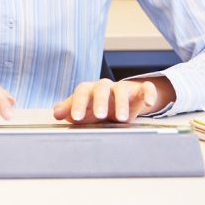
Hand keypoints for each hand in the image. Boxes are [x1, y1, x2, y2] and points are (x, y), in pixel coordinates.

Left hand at [52, 77, 174, 122]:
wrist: (120, 101)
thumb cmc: (96, 106)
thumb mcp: (83, 109)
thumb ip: (69, 110)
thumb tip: (56, 113)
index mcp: (89, 89)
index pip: (82, 93)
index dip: (78, 104)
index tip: (76, 118)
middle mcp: (105, 86)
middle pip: (101, 89)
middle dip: (100, 102)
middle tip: (100, 116)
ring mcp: (123, 87)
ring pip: (122, 90)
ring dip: (122, 103)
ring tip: (122, 118)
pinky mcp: (139, 91)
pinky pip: (145, 88)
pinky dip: (148, 93)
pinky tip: (148, 103)